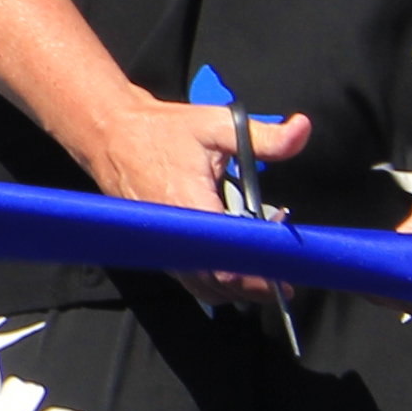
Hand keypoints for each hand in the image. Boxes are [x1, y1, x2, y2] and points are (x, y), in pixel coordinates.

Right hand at [73, 80, 310, 301]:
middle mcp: (170, 235)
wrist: (110, 134)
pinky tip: (235, 260)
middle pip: (216, 284)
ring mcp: (161, 246)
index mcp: (188, 206)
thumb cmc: (161, 131)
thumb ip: (263, 136)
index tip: (283, 268)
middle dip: (253, 285)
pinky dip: (215, 278)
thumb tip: (301, 130)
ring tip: (264, 270)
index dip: (255, 273)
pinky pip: (189, 277)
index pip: (224, 261)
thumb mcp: (216, 124)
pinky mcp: (158, 248)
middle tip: (284, 276)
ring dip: (235, 286)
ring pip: (202, 286)